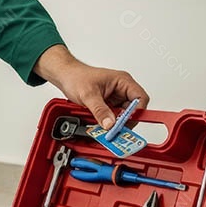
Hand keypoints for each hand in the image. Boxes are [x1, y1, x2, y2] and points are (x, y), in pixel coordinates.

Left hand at [34, 45, 149, 128]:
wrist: (65, 76)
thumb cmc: (77, 77)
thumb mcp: (88, 95)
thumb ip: (100, 110)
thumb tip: (110, 123)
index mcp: (123, 81)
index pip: (140, 98)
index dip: (137, 112)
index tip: (126, 122)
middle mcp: (122, 89)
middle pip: (133, 110)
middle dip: (125, 120)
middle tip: (116, 130)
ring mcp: (115, 98)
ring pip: (123, 115)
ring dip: (116, 123)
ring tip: (107, 128)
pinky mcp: (108, 105)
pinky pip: (114, 117)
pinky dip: (109, 123)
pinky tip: (102, 125)